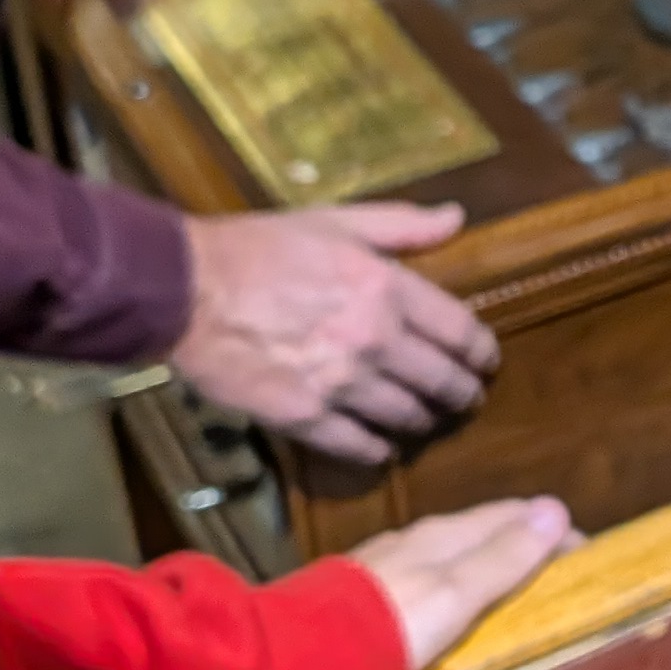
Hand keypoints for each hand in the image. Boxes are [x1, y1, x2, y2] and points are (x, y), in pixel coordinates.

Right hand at [171, 203, 498, 463]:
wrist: (186, 289)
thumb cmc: (260, 248)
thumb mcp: (337, 222)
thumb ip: (402, 225)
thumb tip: (457, 218)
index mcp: (388, 287)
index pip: (462, 331)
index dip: (482, 353)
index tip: (485, 361)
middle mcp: (375, 339)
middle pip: (443, 381)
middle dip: (463, 394)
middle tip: (467, 400)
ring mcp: (342, 382)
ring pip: (408, 417)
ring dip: (425, 422)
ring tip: (427, 422)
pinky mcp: (305, 417)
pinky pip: (360, 446)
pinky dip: (378, 451)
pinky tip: (382, 449)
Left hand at [344, 495, 575, 669]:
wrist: (303, 659)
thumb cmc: (392, 624)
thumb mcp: (459, 593)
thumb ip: (504, 556)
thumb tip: (555, 507)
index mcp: (442, 534)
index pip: (509, 515)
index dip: (550, 530)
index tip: (585, 554)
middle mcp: (413, 540)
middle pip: (478, 532)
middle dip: (519, 544)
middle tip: (555, 574)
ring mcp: (383, 567)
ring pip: (446, 555)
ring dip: (482, 566)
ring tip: (508, 595)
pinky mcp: (361, 598)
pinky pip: (422, 582)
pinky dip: (450, 589)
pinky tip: (446, 613)